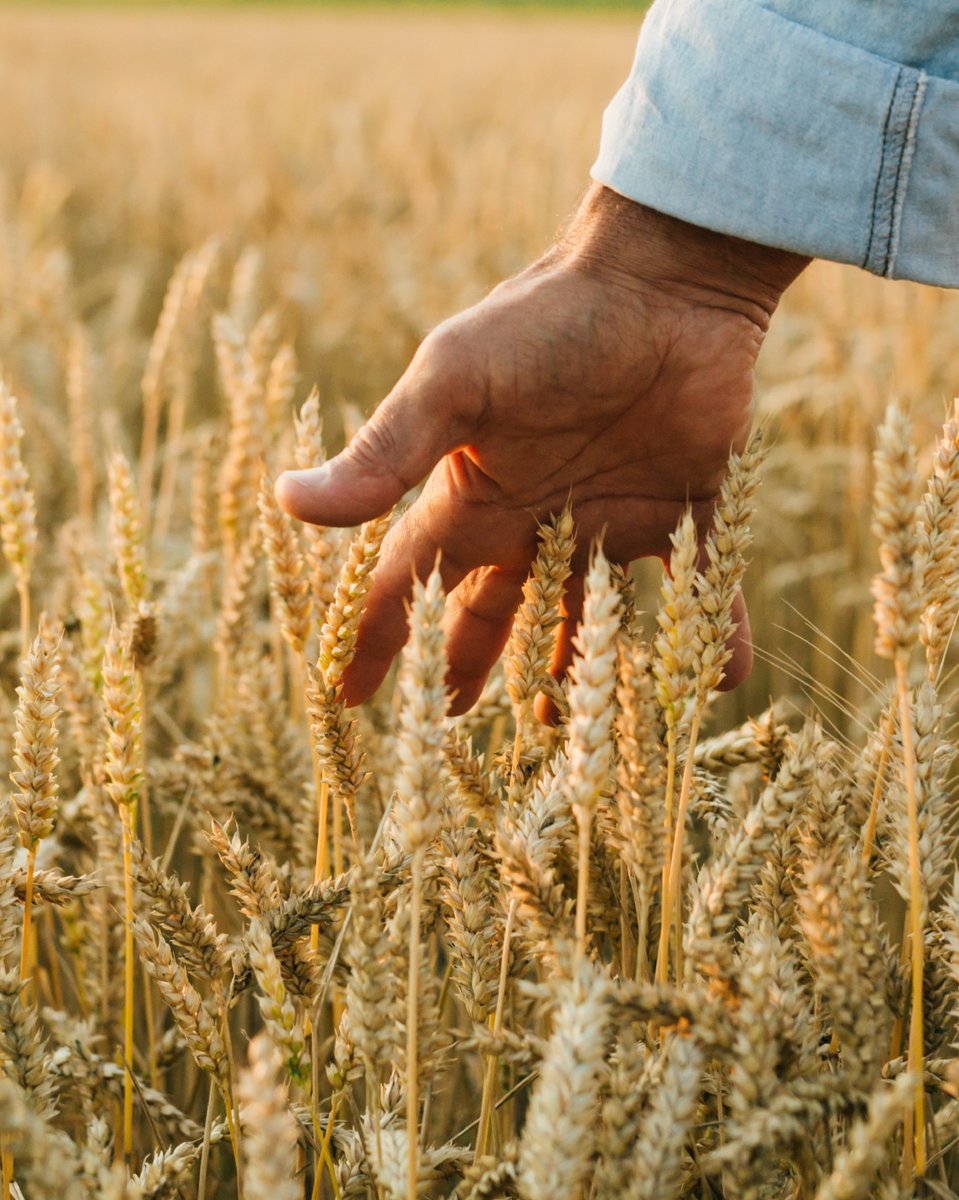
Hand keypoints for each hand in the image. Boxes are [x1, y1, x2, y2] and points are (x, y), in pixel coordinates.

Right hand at [276, 184, 808, 714]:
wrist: (665, 279)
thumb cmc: (549, 322)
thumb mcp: (455, 383)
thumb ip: (386, 450)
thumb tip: (287, 500)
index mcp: (479, 495)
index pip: (412, 579)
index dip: (378, 636)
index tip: (349, 693)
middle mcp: (541, 518)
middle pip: (494, 612)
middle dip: (470, 666)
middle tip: (453, 725)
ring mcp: (616, 519)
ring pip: (593, 620)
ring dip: (582, 672)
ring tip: (567, 731)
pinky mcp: (691, 512)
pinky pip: (704, 587)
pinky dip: (713, 636)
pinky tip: (720, 678)